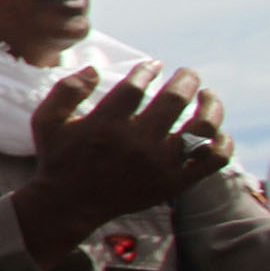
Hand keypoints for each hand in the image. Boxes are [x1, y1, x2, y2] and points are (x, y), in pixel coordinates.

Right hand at [14, 61, 230, 267]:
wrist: (69, 205)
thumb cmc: (59, 160)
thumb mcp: (47, 121)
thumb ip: (67, 90)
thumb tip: (94, 69)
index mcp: (107, 124)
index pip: (137, 85)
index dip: (148, 70)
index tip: (153, 65)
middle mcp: (137, 142)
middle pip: (175, 99)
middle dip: (186, 79)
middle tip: (188, 74)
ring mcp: (160, 164)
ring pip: (202, 128)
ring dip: (211, 106)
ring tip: (209, 96)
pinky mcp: (174, 182)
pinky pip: (211, 160)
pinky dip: (222, 144)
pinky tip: (218, 133)